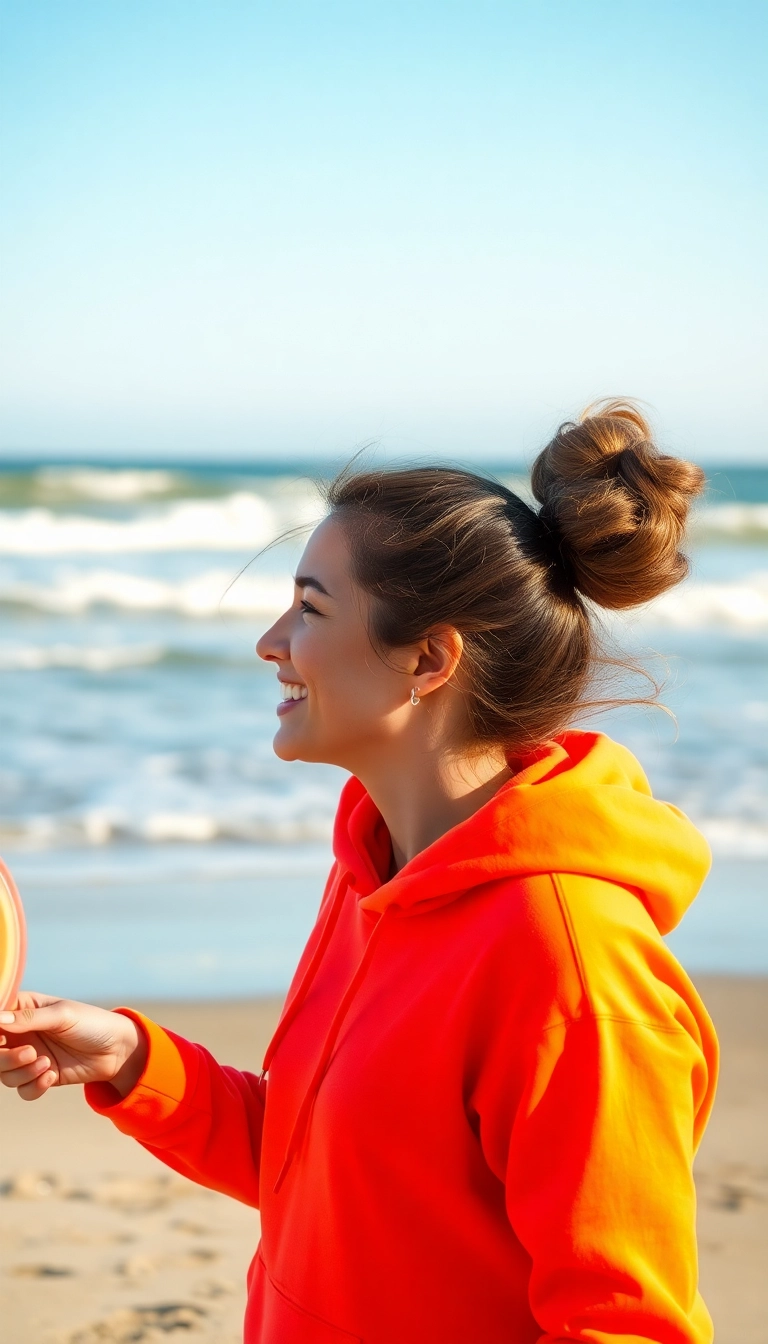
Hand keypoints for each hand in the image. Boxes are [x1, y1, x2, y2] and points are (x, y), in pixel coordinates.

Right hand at [0, 991, 147, 1101]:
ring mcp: (29, 1057)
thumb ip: (29, 1018)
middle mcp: (22, 1034)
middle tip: (29, 1053)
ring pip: (5, 1074)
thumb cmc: (92, 1023)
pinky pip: (23, 1090)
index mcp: (23, 1009)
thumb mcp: (62, 1015)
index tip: (3, 1039)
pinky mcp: (40, 1076)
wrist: (117, 1050)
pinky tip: (51, 1076)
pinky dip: (33, 1087)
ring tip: (46, 1063)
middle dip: (5, 1058)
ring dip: (22, 1073)